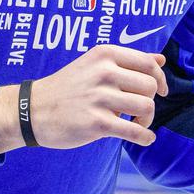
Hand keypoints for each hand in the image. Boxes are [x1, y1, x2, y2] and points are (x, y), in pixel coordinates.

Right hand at [0, 45, 168, 153]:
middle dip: (150, 101)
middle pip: (150, 86)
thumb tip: (161, 59)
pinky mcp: (96, 123)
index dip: (160, 79)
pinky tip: (145, 139)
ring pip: (146, 107)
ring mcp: (99, 97)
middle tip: (137, 111)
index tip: (160, 91)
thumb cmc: (67, 87)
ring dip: (146, 120)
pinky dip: (145, 137)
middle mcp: (103, 72)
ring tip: (135, 124)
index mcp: (104, 54)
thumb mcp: (94, 64)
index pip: (149, 64)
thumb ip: (129, 61)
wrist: (32, 110)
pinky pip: (135, 131)